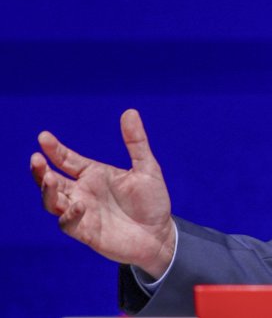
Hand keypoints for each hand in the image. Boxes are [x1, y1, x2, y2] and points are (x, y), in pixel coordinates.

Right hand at [30, 109, 175, 277]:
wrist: (160, 234)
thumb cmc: (152, 201)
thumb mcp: (147, 168)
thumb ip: (136, 142)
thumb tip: (129, 111)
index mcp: (94, 174)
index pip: (67, 160)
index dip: (55, 149)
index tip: (44, 137)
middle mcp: (83, 192)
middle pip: (50, 180)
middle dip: (40, 170)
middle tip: (36, 159)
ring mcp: (82, 212)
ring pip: (52, 201)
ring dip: (47, 191)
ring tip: (49, 179)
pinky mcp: (85, 232)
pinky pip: (67, 223)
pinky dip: (68, 215)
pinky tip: (78, 205)